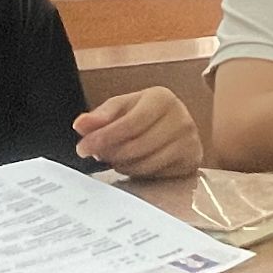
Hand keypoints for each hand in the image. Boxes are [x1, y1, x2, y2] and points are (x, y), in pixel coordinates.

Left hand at [75, 88, 202, 178]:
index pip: (129, 123)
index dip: (104, 137)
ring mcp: (189, 140)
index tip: (83, 147)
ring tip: (115, 158)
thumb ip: (100, 116)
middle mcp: (181, 117)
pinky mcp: (192, 159)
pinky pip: (157, 174)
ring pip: (146, 163)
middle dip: (112, 153)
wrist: (174, 124)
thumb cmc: (145, 114)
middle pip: (137, 145)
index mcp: (162, 98)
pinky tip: (132, 164)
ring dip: (123, 165)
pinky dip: (138, 172)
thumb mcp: (122, 108)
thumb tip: (80, 125)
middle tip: (98, 155)